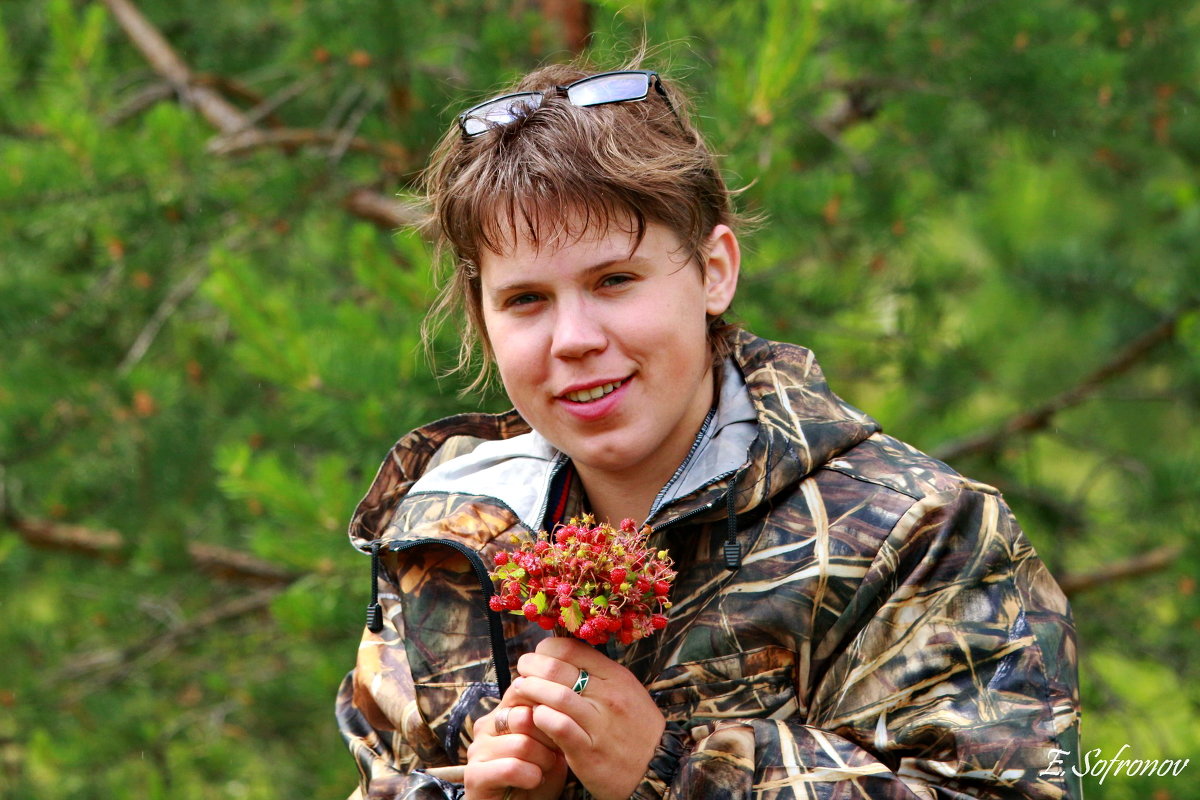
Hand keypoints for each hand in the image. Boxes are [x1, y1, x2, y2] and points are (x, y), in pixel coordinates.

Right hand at [464, 704, 566, 799]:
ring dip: (542, 762)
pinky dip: (530, 777)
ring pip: (520, 744)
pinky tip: (533, 781)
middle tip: (553, 753)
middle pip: (524, 716)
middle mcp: (486, 726)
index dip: (548, 708)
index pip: (523, 690)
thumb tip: (558, 695)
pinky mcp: (473, 776)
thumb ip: (550, 719)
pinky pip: (510, 768)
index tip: (561, 726)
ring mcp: (477, 750)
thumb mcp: (551, 745)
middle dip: (548, 738)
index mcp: (502, 712)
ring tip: (543, 770)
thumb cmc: (538, 776)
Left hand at [509, 637, 665, 799]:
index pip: (572, 649)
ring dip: (530, 690)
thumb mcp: (626, 691)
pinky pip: (558, 726)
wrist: (657, 770)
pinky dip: (541, 718)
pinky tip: (536, 716)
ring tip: (521, 691)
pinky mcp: (588, 752)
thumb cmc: (635, 729)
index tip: (538, 656)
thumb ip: (598, 674)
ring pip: (555, 695)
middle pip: (558, 668)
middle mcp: (609, 696)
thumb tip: (563, 656)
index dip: (546, 649)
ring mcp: (599, 724)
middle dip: (531, 666)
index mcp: (616, 677)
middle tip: (522, 670)